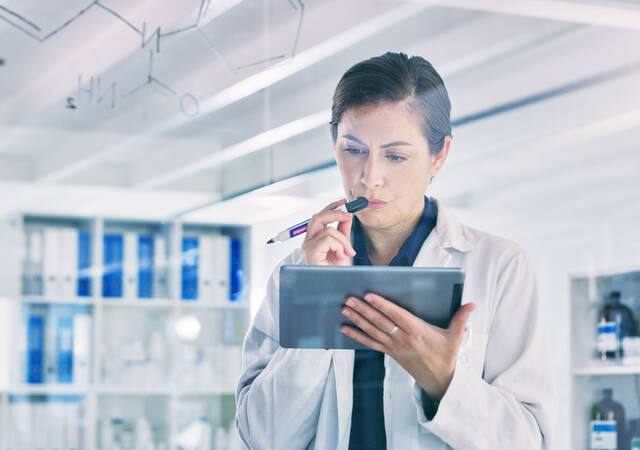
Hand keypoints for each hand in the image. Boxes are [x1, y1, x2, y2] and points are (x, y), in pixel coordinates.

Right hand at [301, 199, 355, 265]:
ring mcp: (307, 247)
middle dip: (335, 213)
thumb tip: (347, 214)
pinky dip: (339, 246)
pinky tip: (341, 256)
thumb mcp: (343, 246)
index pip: (320, 217)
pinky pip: (328, 239)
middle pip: (318, 217)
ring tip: (348, 252)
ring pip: (327, 229)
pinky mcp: (310, 253)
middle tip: (349, 215)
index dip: (332, 207)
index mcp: (314, 238)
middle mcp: (308, 241)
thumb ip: (343, 231)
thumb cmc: (337, 270)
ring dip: (343, 239)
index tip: (344, 202)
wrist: (336, 286)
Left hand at [341, 292, 474, 401]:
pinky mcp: (390, 353)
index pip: (396, 315)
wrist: (439, 380)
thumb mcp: (455, 337)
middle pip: (380, 322)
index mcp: (417, 331)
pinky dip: (357, 336)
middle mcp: (403, 339)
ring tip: (344, 309)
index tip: (369, 295)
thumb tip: (472, 304)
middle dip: (363, 310)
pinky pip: (371, 343)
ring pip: (372, 331)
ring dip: (357, 320)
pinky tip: (345, 328)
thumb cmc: (446, 355)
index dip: (382, 305)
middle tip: (349, 299)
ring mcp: (394, 347)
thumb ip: (461, 318)